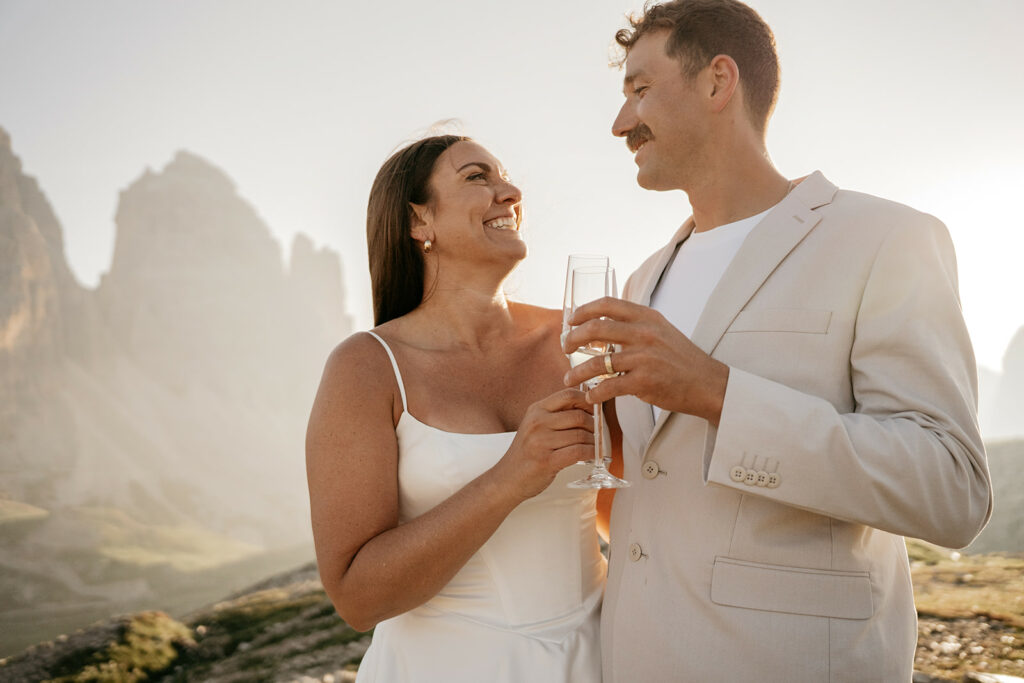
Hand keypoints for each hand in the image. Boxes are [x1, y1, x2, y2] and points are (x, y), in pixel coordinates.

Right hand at [493, 389, 594, 499]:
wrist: (507, 479)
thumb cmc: (527, 452)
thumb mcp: (536, 426)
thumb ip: (556, 414)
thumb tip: (588, 403)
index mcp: (536, 410)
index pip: (568, 394)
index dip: (588, 400)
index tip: (595, 411)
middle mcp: (537, 422)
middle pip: (579, 416)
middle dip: (594, 425)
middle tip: (598, 432)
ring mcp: (540, 441)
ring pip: (581, 435)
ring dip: (594, 442)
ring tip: (594, 446)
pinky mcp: (546, 461)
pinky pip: (579, 452)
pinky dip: (591, 453)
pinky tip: (592, 456)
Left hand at [562, 297, 728, 425]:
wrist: (708, 384)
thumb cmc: (682, 360)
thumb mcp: (662, 331)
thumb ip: (636, 325)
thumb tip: (602, 325)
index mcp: (647, 317)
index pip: (607, 305)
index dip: (583, 311)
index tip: (571, 321)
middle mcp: (645, 333)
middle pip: (595, 329)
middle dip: (573, 339)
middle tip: (565, 349)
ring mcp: (644, 357)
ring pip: (597, 362)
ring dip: (577, 372)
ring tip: (569, 379)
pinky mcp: (644, 381)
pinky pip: (608, 386)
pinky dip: (595, 393)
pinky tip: (591, 396)